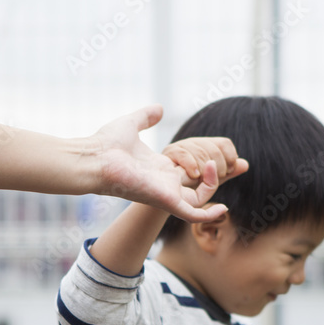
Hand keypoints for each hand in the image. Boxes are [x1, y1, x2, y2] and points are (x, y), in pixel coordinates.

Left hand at [90, 105, 231, 221]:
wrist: (93, 158)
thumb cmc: (105, 144)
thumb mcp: (131, 124)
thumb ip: (146, 117)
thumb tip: (159, 108)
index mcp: (160, 168)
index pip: (190, 171)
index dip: (206, 164)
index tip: (219, 153)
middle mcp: (165, 183)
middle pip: (199, 187)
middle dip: (217, 177)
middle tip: (231, 162)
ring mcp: (166, 194)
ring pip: (200, 200)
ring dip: (213, 185)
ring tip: (216, 167)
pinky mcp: (165, 200)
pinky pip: (192, 214)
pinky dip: (208, 215)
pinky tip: (223, 207)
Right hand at [163, 137, 248, 188]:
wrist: (164, 198)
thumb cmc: (186, 189)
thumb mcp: (209, 182)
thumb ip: (226, 173)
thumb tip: (245, 164)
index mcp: (205, 147)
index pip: (224, 143)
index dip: (231, 157)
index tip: (228, 172)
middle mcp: (193, 144)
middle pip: (215, 147)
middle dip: (220, 166)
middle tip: (215, 178)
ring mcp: (180, 146)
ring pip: (201, 150)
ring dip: (205, 168)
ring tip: (199, 178)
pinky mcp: (168, 153)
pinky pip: (184, 152)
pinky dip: (192, 165)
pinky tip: (193, 174)